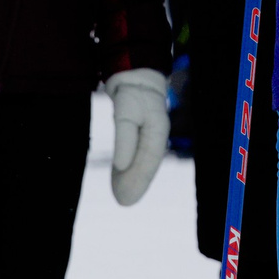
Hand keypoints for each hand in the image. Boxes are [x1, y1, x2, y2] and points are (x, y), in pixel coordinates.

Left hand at [107, 69, 169, 207]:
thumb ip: (125, 140)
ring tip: (122, 198)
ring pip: (142, 161)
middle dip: (136, 184)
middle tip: (124, 203)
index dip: (139, 180)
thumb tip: (120, 165)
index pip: (149, 160)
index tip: (127, 198)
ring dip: (132, 179)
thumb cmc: (132, 93)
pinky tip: (121, 180)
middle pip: (147, 164)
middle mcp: (156, 135)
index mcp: (158, 130)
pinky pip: (137, 155)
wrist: (135, 75)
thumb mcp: (126, 114)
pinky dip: (129, 168)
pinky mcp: (141, 134)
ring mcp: (150, 135)